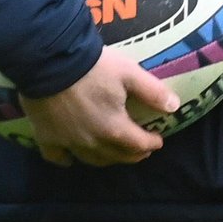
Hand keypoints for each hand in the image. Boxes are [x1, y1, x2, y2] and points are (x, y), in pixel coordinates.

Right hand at [18, 49, 173, 167]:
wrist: (49, 61)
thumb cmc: (93, 66)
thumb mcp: (128, 73)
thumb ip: (152, 92)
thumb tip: (175, 107)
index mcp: (114, 128)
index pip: (139, 144)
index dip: (151, 143)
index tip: (158, 140)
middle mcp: (92, 142)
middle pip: (117, 156)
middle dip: (132, 154)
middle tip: (140, 150)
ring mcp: (68, 142)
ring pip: (91, 160)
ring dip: (106, 159)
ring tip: (112, 153)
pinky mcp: (47, 137)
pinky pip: (58, 157)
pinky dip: (66, 159)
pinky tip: (70, 158)